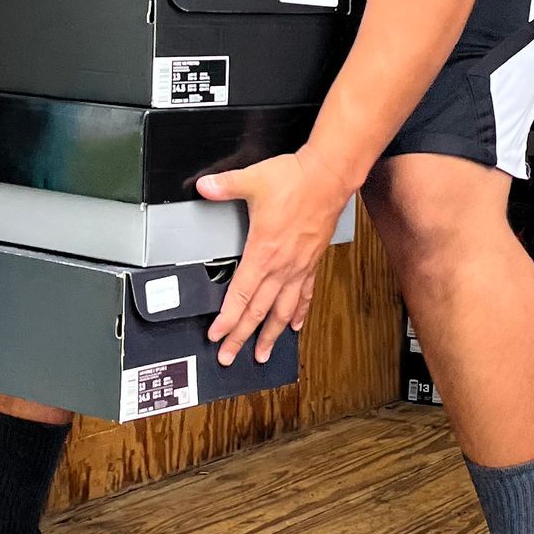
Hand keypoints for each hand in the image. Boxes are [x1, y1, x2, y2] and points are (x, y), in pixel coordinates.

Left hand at [196, 150, 350, 365]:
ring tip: (264, 353)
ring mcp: (299, 267)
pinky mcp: (312, 262)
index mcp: (263, 251)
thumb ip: (224, 185)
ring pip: (282, 310)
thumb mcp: (253, 179)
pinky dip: (298, 313)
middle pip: (258, 311)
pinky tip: (294, 325)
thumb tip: (204, 186)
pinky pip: (304, 294)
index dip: (227, 319)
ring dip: (272, 335)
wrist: (329, 176)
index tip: (217, 336)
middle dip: (242, 337)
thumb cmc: (296, 179)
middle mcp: (282, 265)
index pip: (241, 295)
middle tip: (231, 356)